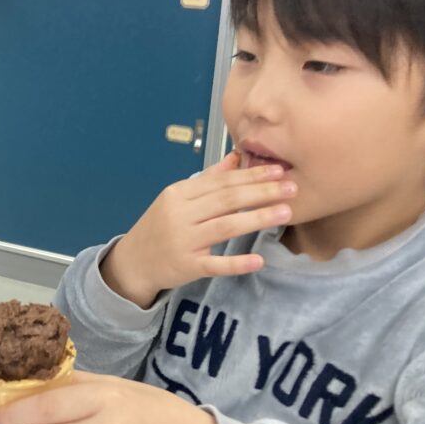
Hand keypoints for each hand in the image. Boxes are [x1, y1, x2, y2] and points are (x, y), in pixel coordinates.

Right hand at [102, 151, 295, 307]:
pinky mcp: (186, 266)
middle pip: (226, 201)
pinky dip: (236, 263)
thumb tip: (236, 157)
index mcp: (178, 194)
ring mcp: (182, 241)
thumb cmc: (160, 227)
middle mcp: (179, 215)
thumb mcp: (177, 199)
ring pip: (224, 227)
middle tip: (292, 189)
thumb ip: (208, 180)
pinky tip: (258, 260)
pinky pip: (215, 264)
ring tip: (285, 212)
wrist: (132, 262)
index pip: (221, 182)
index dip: (251, 175)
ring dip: (257, 219)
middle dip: (261, 192)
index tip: (279, 170)